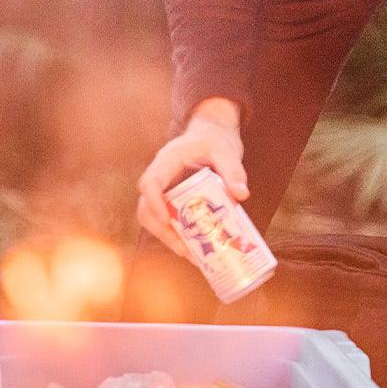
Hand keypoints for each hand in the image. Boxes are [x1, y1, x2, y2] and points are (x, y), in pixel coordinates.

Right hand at [135, 96, 249, 258]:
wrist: (212, 133)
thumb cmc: (215, 139)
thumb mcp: (226, 151)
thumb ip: (233, 170)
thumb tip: (241, 194)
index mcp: (168, 160)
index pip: (150, 182)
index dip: (154, 203)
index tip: (167, 220)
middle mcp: (161, 175)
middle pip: (145, 207)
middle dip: (161, 231)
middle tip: (183, 248)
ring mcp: (164, 188)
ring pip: (152, 218)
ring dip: (167, 238)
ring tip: (190, 254)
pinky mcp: (171, 199)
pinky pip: (166, 220)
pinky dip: (176, 236)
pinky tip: (194, 250)